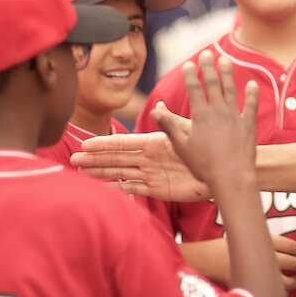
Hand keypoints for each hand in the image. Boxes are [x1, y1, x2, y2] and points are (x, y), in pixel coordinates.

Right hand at [71, 121, 211, 201]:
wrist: (222, 172)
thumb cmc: (207, 148)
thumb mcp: (187, 132)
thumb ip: (170, 121)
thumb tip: (158, 105)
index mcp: (153, 143)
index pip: (123, 143)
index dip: (103, 143)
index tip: (85, 143)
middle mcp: (148, 158)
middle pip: (116, 159)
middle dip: (95, 159)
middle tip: (73, 160)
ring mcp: (151, 174)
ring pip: (120, 173)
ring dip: (101, 173)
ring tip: (82, 174)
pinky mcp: (158, 190)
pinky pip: (134, 189)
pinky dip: (118, 190)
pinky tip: (104, 191)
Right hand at [163, 51, 259, 191]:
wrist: (232, 178)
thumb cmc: (204, 166)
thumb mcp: (182, 147)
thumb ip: (170, 126)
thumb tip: (154, 110)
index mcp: (201, 116)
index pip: (195, 89)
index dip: (191, 75)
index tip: (188, 63)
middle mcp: (218, 112)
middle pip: (213, 84)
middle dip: (208, 67)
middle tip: (206, 53)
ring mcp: (235, 117)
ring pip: (231, 90)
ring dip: (228, 74)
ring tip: (225, 60)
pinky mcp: (249, 125)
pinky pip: (251, 106)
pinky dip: (252, 94)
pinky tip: (252, 84)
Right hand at [181, 235, 295, 290]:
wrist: (209, 259)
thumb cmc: (228, 245)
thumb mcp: (246, 235)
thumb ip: (265, 240)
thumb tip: (285, 245)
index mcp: (263, 242)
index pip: (291, 246)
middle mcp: (264, 257)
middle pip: (292, 262)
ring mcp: (261, 274)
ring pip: (288, 282)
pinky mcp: (256, 287)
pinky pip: (275, 292)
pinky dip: (283, 292)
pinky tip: (284, 289)